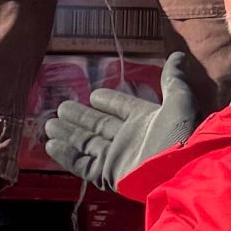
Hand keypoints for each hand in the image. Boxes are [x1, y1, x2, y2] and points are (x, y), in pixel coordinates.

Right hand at [43, 52, 201, 190]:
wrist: (180, 173)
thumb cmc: (180, 137)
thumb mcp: (180, 102)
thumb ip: (173, 80)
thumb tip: (177, 56)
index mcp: (146, 121)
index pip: (123, 108)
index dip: (109, 101)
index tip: (93, 95)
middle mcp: (130, 139)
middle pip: (100, 125)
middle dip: (81, 117)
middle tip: (61, 107)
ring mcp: (118, 158)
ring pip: (87, 143)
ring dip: (69, 134)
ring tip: (50, 124)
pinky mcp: (108, 174)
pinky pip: (83, 164)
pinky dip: (67, 156)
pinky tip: (51, 145)